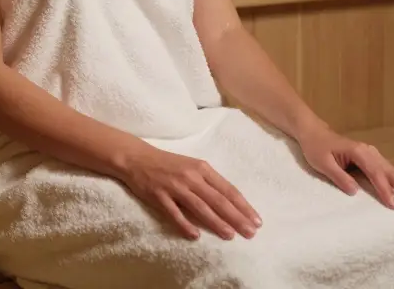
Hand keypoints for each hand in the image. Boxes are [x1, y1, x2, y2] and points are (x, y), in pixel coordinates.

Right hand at [119, 146, 261, 240]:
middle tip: (250, 232)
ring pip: (200, 207)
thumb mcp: (192, 166)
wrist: (137, 158)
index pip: (228, 190)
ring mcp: (175, 186)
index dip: (243, 206)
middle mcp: (191, 177)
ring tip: (230, 235)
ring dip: (216, 222)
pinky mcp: (159, 196)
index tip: (256, 220)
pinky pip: (174, 213)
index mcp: (202, 168)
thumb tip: (231, 203)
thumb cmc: (168, 164)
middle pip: (218, 200)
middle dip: (236, 217)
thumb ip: (209, 182)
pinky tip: (196, 236)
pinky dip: (185, 224)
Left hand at [296, 124, 393, 210]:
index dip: (385, 190)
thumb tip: (355, 192)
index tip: (393, 205)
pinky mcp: (370, 158)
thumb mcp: (323, 163)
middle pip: (390, 171)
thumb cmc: (316, 148)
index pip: (375, 173)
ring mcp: (371, 153)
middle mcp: (369, 151)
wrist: (314, 133)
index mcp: (358, 152)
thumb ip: (339, 177)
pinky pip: (386, 170)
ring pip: (391, 170)